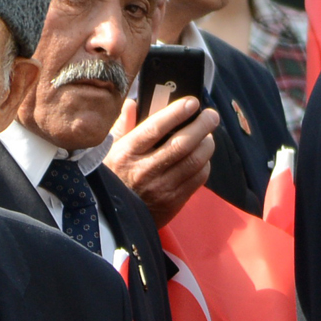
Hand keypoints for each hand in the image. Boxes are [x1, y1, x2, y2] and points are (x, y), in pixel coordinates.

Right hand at [104, 95, 217, 226]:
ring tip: (208, 135)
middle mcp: (145, 170)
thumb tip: (133, 104)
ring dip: (207, 144)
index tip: (192, 103)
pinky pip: (197, 179)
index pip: (156, 128)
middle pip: (182, 144)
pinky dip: (205, 165)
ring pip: (194, 162)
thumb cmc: (113, 177)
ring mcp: (161, 189)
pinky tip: (202, 157)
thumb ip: (123, 126)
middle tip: (211, 116)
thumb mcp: (109, 151)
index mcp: (127, 153)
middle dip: (201, 126)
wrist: (113, 218)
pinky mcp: (173, 202)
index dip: (177, 113)